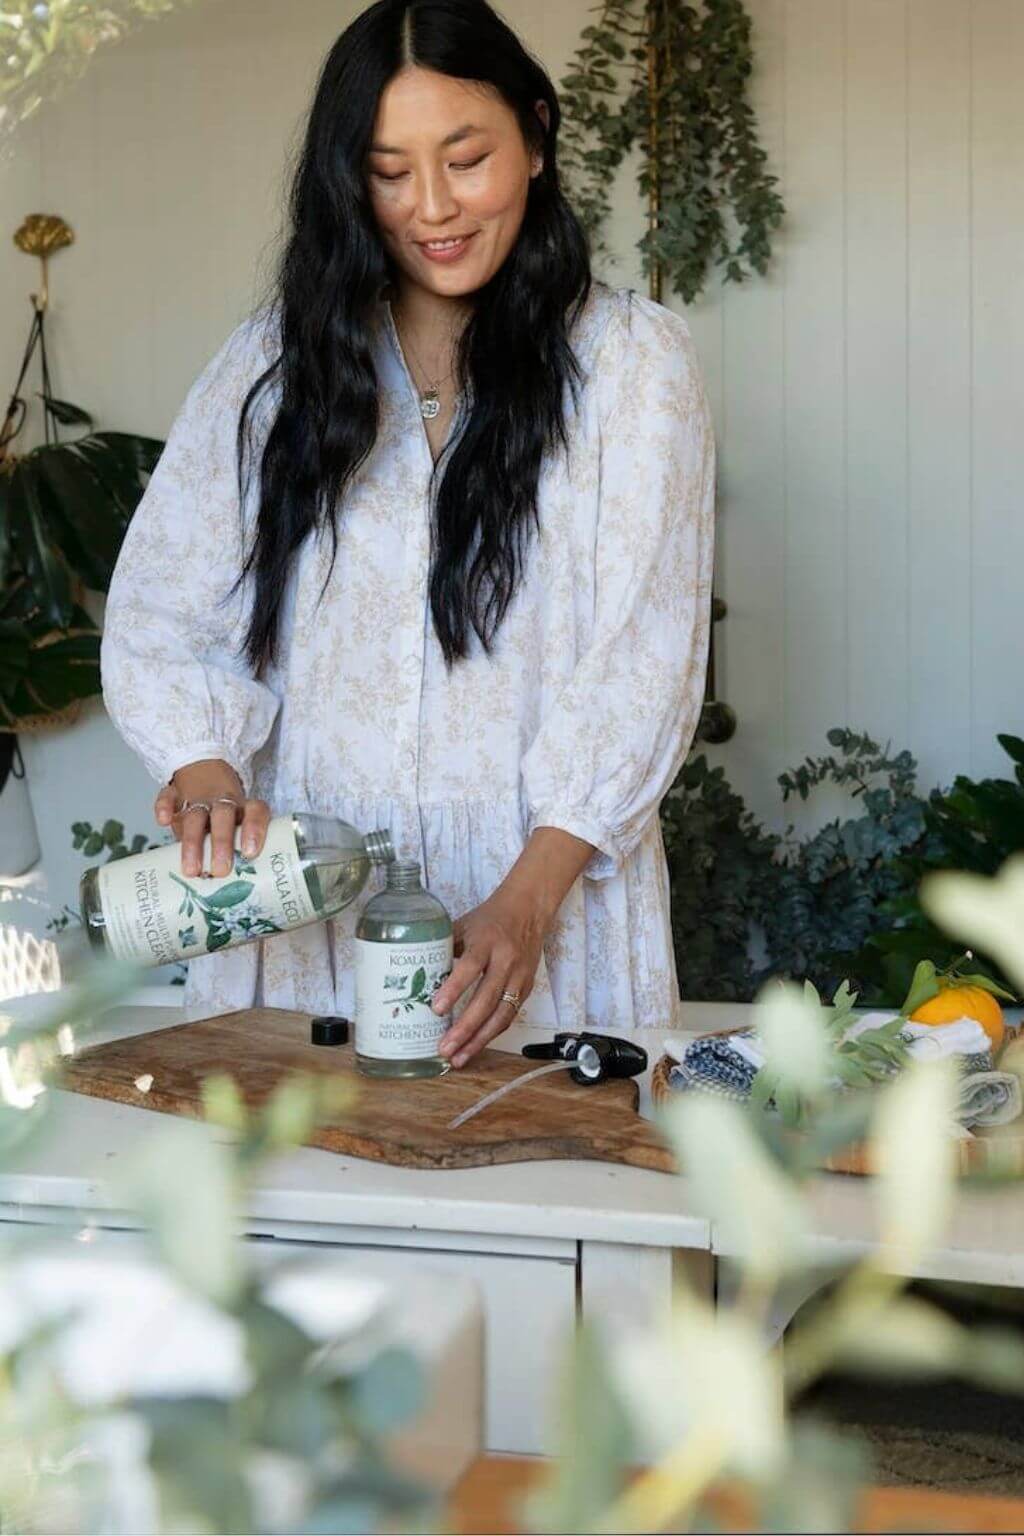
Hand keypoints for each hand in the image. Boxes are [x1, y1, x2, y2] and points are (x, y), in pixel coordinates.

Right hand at [154, 759, 270, 878]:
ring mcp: (198, 797)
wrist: (207, 780)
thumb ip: (239, 854)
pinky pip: (168, 796)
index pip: (256, 812)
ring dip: (193, 841)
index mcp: (245, 808)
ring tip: (191, 870)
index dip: (254, 829)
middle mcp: (223, 802)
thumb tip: (240, 893)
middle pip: (223, 816)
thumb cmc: (227, 823)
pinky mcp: (174, 794)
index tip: (250, 853)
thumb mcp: (237, 833)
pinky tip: (163, 821)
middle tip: (220, 870)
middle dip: (222, 843)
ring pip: (195, 815)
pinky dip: (164, 807)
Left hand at [431, 890, 549, 1067]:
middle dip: (465, 1028)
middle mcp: (506, 961)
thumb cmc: (490, 919)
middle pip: (486, 999)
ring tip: (458, 1058)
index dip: (454, 989)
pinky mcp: (527, 989)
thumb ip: (444, 948)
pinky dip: (491, 1034)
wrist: (529, 910)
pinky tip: (475, 1046)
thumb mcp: (464, 925)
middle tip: (444, 1048)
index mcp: (487, 941)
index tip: (436, 1009)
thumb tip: (416, 974)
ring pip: (501, 1015)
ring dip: (479, 1040)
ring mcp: (519, 977)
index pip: (471, 966)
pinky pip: (508, 1016)